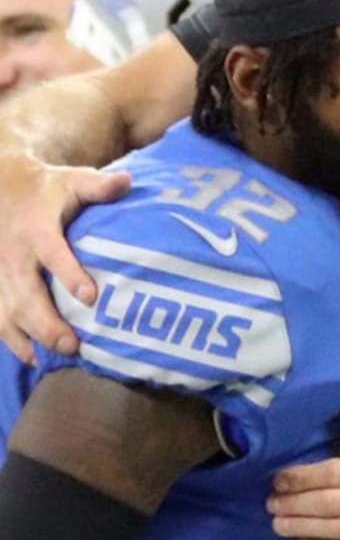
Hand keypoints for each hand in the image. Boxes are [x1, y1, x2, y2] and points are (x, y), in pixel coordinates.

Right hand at [0, 154, 129, 362]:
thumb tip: (128, 181)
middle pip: (26, 294)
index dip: (70, 275)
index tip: (91, 296)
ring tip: (52, 359)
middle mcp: (15, 256)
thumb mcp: (74, 180)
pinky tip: (32, 358)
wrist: (3, 188)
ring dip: (27, 338)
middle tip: (73, 345)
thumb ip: (100, 186)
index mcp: (37, 230)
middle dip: (46, 322)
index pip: (53, 254)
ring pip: (6, 311)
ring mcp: (1, 273)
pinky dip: (12, 339)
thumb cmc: (49, 189)